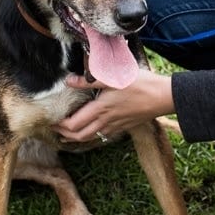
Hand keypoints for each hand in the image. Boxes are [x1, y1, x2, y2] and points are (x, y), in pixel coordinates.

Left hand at [53, 69, 174, 140]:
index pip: (73, 125)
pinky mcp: (124, 126)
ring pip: (91, 137)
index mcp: (101, 109)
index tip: (51, 119)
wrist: (163, 97)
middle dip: (65, 134)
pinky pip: (103, 134)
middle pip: (79, 136)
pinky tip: (91, 126)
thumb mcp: (113, 78)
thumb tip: (69, 80)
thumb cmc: (140, 84)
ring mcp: (115, 126)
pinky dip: (91, 134)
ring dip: (76, 136)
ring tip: (68, 131)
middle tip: (55, 127)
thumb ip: (89, 79)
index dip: (59, 125)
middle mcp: (106, 121)